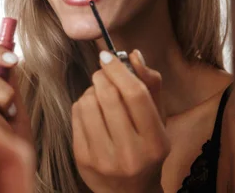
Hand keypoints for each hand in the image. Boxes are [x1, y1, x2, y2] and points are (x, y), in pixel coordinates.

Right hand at [0, 44, 31, 143]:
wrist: (12, 168)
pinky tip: (0, 135)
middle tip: (13, 101)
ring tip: (8, 118)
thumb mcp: (13, 103)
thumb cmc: (11, 136)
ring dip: (2, 101)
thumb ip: (7, 80)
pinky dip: (1, 124)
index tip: (14, 57)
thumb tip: (10, 50)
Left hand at [72, 50, 168, 192]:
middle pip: (109, 96)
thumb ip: (150, 86)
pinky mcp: (83, 159)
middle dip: (102, 76)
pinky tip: (91, 111)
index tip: (108, 56)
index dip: (120, 70)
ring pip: (88, 103)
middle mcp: (131, 153)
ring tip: (99, 95)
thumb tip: (133, 55)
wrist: (129, 191)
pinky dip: (82, 104)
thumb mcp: (158, 120)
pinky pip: (76, 115)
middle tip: (103, 72)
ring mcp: (104, 158)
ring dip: (91, 90)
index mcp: (155, 142)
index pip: (136, 95)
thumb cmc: (146, 148)